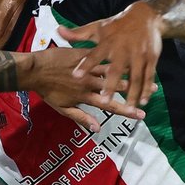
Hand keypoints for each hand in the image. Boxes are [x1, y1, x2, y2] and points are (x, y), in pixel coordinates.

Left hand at [25, 46, 144, 131]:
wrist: (33, 69)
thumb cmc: (46, 90)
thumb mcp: (61, 108)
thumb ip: (81, 118)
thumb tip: (97, 129)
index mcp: (85, 96)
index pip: (109, 105)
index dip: (125, 110)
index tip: (139, 115)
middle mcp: (90, 82)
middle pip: (116, 88)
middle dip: (134, 92)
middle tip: (150, 96)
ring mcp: (88, 67)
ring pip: (113, 72)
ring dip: (130, 76)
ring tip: (145, 77)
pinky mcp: (84, 55)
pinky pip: (103, 57)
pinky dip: (116, 60)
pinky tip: (130, 60)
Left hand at [57, 1, 163, 108]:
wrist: (146, 16)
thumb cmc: (117, 25)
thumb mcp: (97, 27)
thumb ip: (78, 34)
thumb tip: (58, 31)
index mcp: (107, 43)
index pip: (94, 55)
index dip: (85, 65)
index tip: (75, 76)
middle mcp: (123, 49)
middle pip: (116, 70)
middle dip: (111, 85)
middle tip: (104, 101)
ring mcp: (138, 54)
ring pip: (135, 76)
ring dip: (133, 93)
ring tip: (128, 108)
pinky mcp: (151, 58)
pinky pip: (148, 76)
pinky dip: (146, 88)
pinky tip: (144, 101)